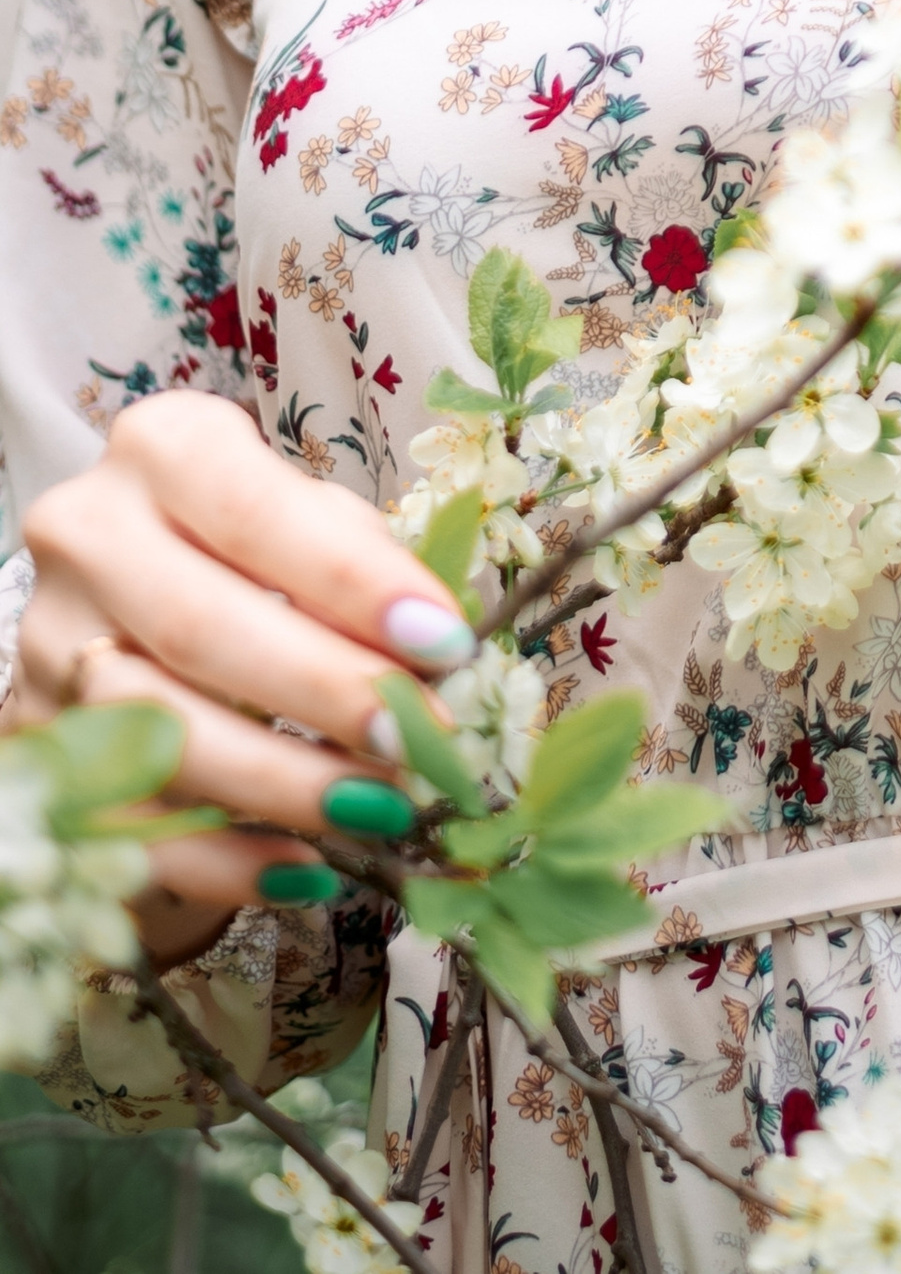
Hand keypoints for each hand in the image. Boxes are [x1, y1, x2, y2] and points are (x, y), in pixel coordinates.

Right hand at [3, 393, 469, 960]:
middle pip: (199, 627)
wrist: (127, 594)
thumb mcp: (307, 517)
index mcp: (164, 449)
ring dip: (280, 781)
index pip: (256, 511)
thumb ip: (363, 563)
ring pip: (157, 729)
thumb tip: (438, 650)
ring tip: (380, 808)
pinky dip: (224, 856)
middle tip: (418, 738)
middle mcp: (87, 536)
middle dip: (322, 690)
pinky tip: (305, 869)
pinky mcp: (38, 745)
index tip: (442, 641)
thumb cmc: (250, 545)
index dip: (352, 580)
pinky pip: (131, 820)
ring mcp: (49, 647)